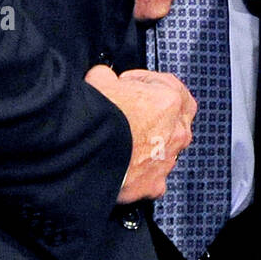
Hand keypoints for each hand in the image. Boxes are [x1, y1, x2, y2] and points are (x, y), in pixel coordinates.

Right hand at [85, 65, 195, 203]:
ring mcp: (166, 159)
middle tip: (131, 112)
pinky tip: (125, 166)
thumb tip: (105, 77)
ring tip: (124, 141)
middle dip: (154, 115)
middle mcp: (176, 132)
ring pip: (166, 149)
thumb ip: (111, 76)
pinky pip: (154, 177)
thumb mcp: (101, 78)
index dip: (147, 83)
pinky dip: (142, 173)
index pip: (168, 85)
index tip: (131, 86)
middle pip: (174, 119)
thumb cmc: (97, 119)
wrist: (84, 153)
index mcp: (169, 101)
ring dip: (150, 144)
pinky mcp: (153, 183)